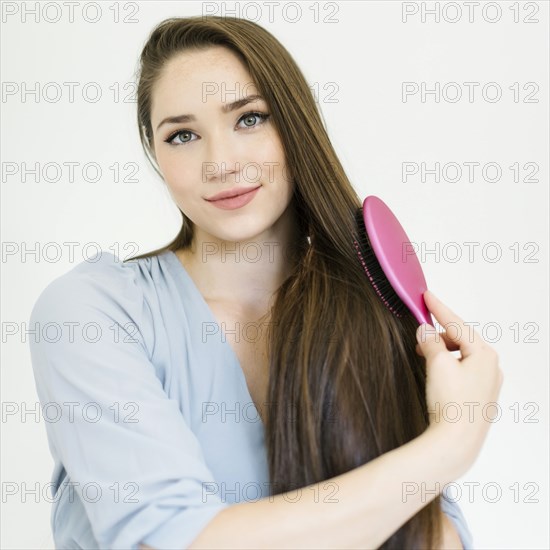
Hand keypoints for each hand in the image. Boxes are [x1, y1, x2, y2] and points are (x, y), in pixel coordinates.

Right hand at [415, 290, 503, 471]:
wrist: (456, 442)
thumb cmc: (451, 404)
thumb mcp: (437, 364)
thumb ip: (430, 341)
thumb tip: (425, 331)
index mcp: (485, 354)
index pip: (457, 324)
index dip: (438, 309)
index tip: (426, 296)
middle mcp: (492, 367)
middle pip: (461, 339)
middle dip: (439, 334)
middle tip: (419, 334)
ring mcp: (487, 383)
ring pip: (462, 355)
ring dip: (442, 351)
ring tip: (424, 355)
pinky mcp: (479, 397)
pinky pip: (463, 370)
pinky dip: (448, 365)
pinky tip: (436, 372)